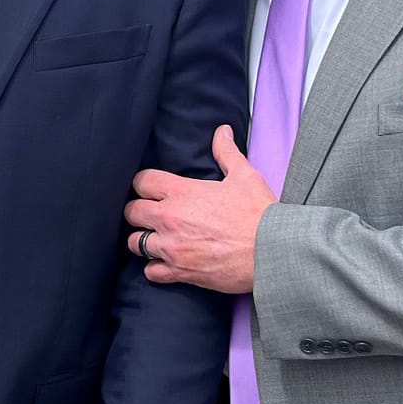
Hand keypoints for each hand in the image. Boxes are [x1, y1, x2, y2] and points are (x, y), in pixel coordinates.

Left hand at [124, 125, 274, 292]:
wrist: (271, 251)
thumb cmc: (259, 213)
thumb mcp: (244, 175)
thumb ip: (226, 152)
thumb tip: (222, 131)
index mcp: (182, 192)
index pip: (142, 181)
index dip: (143, 183)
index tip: (150, 188)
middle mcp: (170, 219)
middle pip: (131, 212)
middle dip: (138, 211)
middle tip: (149, 214)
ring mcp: (172, 247)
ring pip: (135, 243)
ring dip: (143, 240)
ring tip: (155, 239)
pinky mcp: (179, 272)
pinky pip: (150, 272)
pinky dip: (155, 268)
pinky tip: (165, 263)